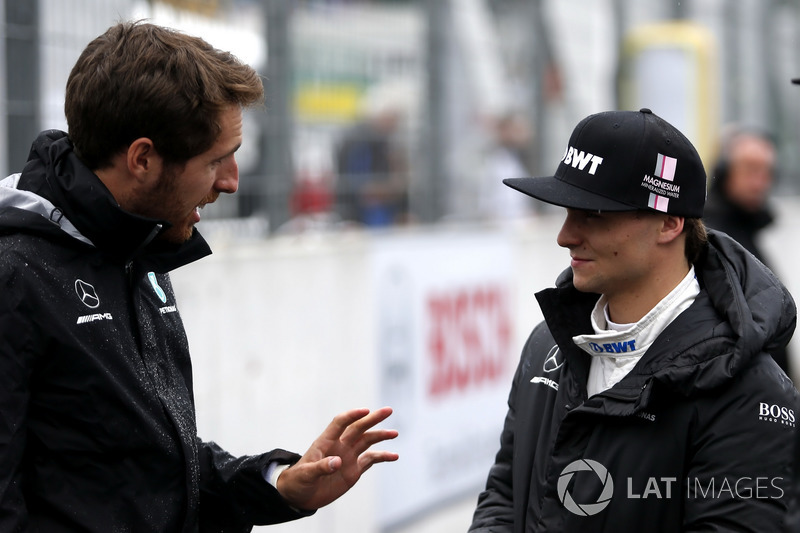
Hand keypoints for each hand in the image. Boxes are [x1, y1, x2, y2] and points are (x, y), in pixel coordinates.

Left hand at [275, 406, 398, 510]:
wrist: (300, 495)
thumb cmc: (298, 480)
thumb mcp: (306, 474)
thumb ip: (321, 467)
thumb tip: (337, 461)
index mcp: (326, 442)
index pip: (340, 423)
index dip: (352, 416)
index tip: (365, 411)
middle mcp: (340, 446)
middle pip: (358, 428)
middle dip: (373, 419)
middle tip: (388, 410)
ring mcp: (348, 457)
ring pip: (367, 441)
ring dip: (380, 436)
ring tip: (394, 433)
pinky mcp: (354, 470)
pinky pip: (371, 460)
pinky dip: (382, 457)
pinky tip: (394, 456)